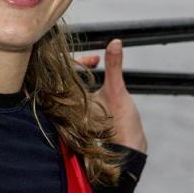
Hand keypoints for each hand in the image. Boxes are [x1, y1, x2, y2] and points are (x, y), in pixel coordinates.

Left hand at [75, 39, 147, 153]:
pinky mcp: (79, 117)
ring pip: (71, 89)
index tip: (95, 60)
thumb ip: (114, 66)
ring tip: (93, 68)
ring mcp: (73, 113)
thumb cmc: (122, 125)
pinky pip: (76, 98)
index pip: (65, 74)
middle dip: (78, 67)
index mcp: (71, 101)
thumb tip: (115, 43)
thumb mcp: (117, 90)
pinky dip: (84, 87)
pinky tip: (96, 86)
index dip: (78, 61)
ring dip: (82, 76)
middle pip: (65, 81)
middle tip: (93, 62)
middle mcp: (68, 109)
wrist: (128, 150)